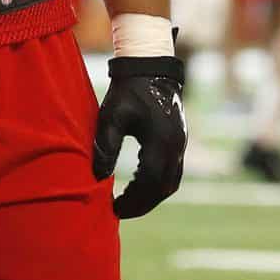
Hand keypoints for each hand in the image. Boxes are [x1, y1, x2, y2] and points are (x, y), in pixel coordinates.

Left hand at [92, 59, 187, 217]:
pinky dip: (157, 184)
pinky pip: (172, 171)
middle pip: (163, 188)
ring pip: (170, 182)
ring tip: (127, 202)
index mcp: (161, 141)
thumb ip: (105, 147)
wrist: (150, 67)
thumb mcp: (111, 117)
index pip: (149, 182)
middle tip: (119, 211)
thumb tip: (98, 177)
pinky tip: (138, 184)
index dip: (133, 200)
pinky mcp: (179, 141)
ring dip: (151, 196)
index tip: (114, 208)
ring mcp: (180, 144)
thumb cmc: (128, 90)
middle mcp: (176, 146)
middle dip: (142, 204)